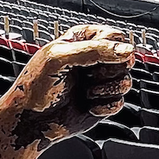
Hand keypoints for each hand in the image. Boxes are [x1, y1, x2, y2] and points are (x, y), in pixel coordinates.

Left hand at [7, 24, 134, 143]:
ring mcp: (99, 81)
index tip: (96, 59)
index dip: (110, 48)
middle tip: (89, 76)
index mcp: (82, 40)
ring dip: (106, 90)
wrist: (30, 122)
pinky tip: (89, 106)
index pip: (115, 36)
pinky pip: (120, 102)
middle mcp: (93, 59)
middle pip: (125, 59)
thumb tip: (128, 50)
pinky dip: (105, 106)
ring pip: (126, 80)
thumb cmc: (35, 87)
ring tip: (86, 92)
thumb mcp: (60, 58)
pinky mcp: (102, 102)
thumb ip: (95, 50)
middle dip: (108, 70)